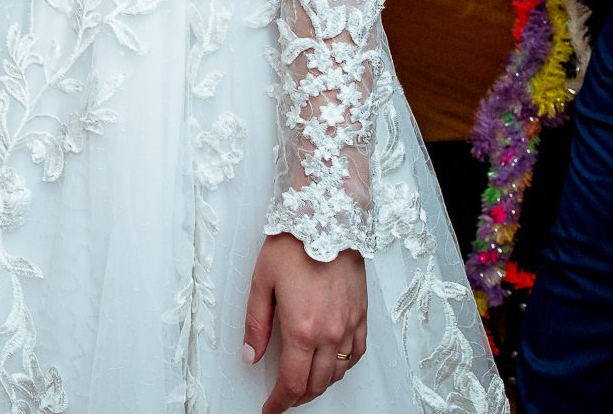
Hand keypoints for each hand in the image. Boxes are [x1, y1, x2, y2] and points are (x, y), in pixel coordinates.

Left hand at [245, 234, 366, 411]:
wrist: (328, 218)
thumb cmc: (293, 244)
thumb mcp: (261, 283)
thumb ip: (255, 325)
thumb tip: (250, 356)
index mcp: (301, 328)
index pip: (292, 383)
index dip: (279, 402)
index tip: (269, 408)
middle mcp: (330, 333)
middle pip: (316, 384)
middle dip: (297, 397)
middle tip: (282, 398)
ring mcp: (350, 326)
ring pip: (337, 373)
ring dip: (319, 385)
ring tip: (302, 384)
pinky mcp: (362, 315)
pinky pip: (356, 355)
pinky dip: (342, 367)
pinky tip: (331, 364)